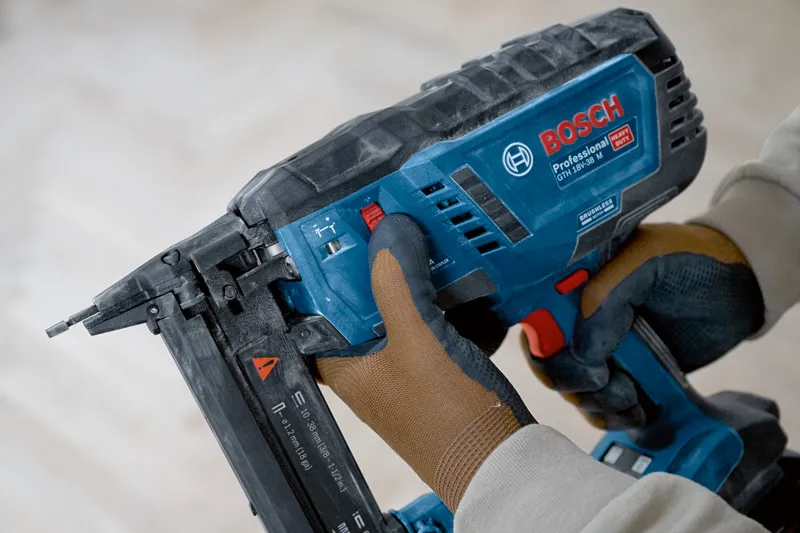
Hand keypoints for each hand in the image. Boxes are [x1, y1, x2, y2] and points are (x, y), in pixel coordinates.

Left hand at [315, 214, 533, 509]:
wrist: (501, 462)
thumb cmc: (449, 416)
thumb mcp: (417, 339)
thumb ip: (397, 283)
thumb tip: (387, 233)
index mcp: (347, 366)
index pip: (320, 311)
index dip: (328, 272)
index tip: (340, 234)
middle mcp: (370, 368)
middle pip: (364, 307)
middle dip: (377, 269)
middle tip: (386, 230)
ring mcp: (404, 370)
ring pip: (398, 313)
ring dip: (411, 282)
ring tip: (419, 244)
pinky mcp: (435, 371)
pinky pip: (428, 326)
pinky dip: (437, 302)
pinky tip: (451, 281)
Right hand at [526, 223, 764, 428]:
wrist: (740, 287)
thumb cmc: (691, 260)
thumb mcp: (647, 262)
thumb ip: (607, 296)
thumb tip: (581, 352)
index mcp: (571, 283)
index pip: (532, 320)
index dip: (544, 347)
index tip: (582, 360)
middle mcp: (577, 317)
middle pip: (547, 362)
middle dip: (573, 381)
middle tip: (607, 380)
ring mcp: (600, 349)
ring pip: (572, 390)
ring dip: (596, 403)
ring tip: (631, 397)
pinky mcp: (624, 376)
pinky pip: (599, 406)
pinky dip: (611, 417)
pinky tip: (636, 412)